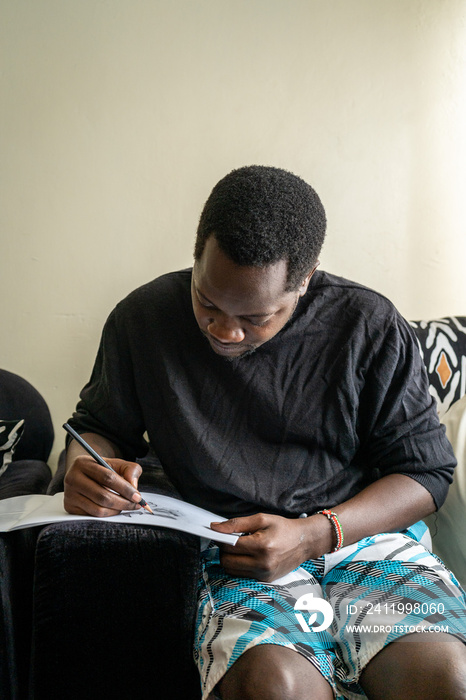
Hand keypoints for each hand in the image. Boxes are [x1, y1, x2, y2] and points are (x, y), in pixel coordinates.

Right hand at [64, 454, 142, 516]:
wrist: (82, 474)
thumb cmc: (102, 469)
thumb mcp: (116, 463)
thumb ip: (130, 470)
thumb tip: (133, 486)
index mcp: (83, 463)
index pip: (107, 478)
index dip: (125, 488)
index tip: (138, 496)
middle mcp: (72, 478)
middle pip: (102, 496)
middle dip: (123, 502)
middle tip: (136, 505)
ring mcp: (69, 494)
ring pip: (98, 509)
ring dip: (116, 510)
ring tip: (126, 506)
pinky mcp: (69, 506)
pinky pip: (92, 515)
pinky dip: (107, 514)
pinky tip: (114, 509)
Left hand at [210, 513, 330, 581]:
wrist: (304, 542)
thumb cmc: (283, 528)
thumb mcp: (261, 519)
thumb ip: (237, 523)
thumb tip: (216, 527)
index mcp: (262, 546)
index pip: (229, 546)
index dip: (220, 539)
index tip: (218, 533)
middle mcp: (263, 563)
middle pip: (227, 562)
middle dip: (223, 550)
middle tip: (229, 541)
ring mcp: (264, 574)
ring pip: (232, 571)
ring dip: (230, 559)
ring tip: (240, 548)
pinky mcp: (266, 580)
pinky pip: (242, 575)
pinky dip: (240, 566)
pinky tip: (248, 556)